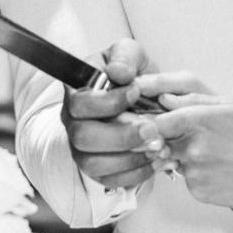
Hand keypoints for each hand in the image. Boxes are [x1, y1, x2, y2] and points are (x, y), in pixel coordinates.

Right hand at [64, 38, 154, 191]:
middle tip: (152, 129)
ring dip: (130, 158)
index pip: (80, 103)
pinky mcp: (98, 169)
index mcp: (76, 93)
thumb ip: (125, 57)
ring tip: (159, 146)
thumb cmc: (130, 74)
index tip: (136, 92)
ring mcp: (83, 149)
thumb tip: (119, 73)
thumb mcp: (129, 53)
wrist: (143, 98)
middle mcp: (74, 123)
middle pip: (83, 138)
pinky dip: (136, 173)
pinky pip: (110, 180)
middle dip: (121, 136)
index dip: (108, 102)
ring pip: (95, 164)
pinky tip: (157, 159)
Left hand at [135, 95, 232, 209]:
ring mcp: (193, 172)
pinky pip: (186, 179)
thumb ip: (192, 100)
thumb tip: (164, 100)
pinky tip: (219, 169)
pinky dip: (197, 174)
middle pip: (160, 142)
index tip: (159, 122)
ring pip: (174, 161)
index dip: (153, 122)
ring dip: (184, 157)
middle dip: (168, 140)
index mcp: (196, 121)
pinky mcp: (197, 191)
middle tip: (197, 138)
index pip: (154, 122)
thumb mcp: (229, 105)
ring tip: (214, 154)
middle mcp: (190, 148)